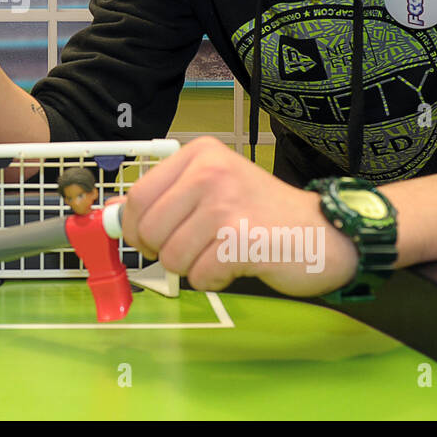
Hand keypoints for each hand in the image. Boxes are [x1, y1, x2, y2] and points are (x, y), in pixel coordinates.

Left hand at [122, 137, 357, 295]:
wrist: (326, 231)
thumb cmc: (263, 215)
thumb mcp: (210, 191)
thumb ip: (163, 200)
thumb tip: (110, 215)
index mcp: (199, 155)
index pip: (136, 197)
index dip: (135, 228)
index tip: (150, 239)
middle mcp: (210, 172)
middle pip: (148, 230)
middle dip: (164, 252)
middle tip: (194, 250)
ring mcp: (225, 204)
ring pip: (172, 257)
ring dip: (193, 268)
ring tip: (223, 253)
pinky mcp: (241, 239)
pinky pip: (200, 276)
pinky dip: (214, 281)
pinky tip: (238, 264)